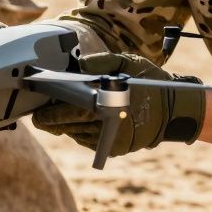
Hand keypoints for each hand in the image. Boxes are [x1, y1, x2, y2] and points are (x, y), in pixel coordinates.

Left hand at [32, 52, 204, 157]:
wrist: (174, 110)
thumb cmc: (149, 83)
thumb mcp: (127, 63)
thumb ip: (102, 62)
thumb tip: (79, 64)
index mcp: (107, 106)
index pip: (68, 112)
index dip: (49, 113)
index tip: (37, 111)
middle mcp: (107, 127)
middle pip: (67, 126)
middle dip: (51, 120)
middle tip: (39, 116)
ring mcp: (111, 141)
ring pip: (76, 134)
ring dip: (64, 126)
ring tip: (54, 116)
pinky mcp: (114, 148)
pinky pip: (88, 141)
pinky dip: (79, 132)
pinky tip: (76, 122)